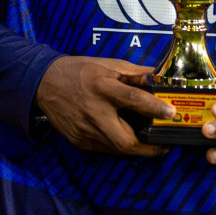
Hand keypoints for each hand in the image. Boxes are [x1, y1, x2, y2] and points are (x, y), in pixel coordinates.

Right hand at [34, 55, 174, 157]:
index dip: (153, 107)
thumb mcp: (109, 64)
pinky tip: (129, 140)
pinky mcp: (79, 141)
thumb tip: (160, 77)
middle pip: (124, 139)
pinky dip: (120, 147)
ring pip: (116, 149)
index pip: (131, 99)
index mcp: (101, 87)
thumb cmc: (80, 70)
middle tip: (165, 144)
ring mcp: (84, 131)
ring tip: (153, 144)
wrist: (44, 83)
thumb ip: (136, 73)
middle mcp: (93, 112)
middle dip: (148, 146)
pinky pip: (105, 149)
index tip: (171, 113)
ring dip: (137, 148)